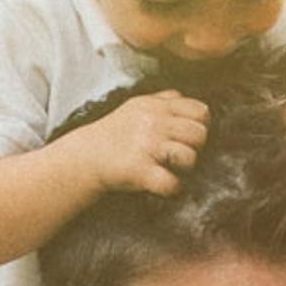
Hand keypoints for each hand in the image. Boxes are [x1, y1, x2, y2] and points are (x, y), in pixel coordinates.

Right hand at [80, 90, 209, 196]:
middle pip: (200, 134)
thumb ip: (163, 100)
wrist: (84, 157)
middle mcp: (154, 123)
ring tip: (170, 168)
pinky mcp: (139, 170)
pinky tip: (164, 185)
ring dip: (184, 168)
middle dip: (195, 148)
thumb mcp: (136, 106)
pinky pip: (171, 183)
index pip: (201, 111)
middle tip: (178, 155)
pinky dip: (172, 189)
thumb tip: (184, 97)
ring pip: (190, 158)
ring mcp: (147, 146)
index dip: (200, 126)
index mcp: (156, 106)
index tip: (186, 136)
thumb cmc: (113, 133)